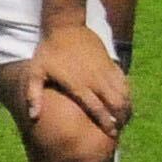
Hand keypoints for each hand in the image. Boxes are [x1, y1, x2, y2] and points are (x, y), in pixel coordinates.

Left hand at [28, 20, 132, 138]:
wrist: (65, 27)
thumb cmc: (48, 52)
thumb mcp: (36, 72)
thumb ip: (33, 95)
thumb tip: (33, 117)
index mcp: (78, 85)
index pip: (98, 109)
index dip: (106, 123)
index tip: (110, 134)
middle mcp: (96, 79)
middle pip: (117, 104)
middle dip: (121, 119)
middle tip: (119, 130)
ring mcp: (106, 71)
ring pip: (125, 94)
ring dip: (127, 108)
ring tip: (123, 120)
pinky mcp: (112, 63)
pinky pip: (125, 82)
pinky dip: (128, 94)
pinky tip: (125, 103)